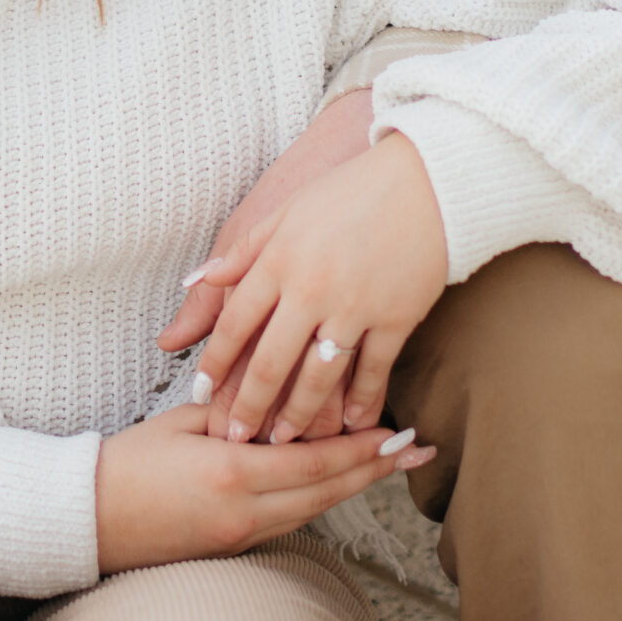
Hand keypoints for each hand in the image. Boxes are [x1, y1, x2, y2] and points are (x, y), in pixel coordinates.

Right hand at [95, 402, 433, 573]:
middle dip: (376, 471)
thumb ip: (233, 409)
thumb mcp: (179, 422)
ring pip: (312, 509)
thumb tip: (278, 398)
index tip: (399, 433)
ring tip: (389, 466)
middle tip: (419, 451)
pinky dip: (316, 498)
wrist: (84, 522)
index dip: (362, 449)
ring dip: (352, 486)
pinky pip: (288, 520)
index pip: (314, 460)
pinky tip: (334, 482)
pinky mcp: (231, 547)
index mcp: (231, 472)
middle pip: (327, 492)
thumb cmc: (124, 462)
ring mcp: (239, 536)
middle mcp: (244, 511)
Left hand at [158, 91, 374, 439]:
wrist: (426, 180)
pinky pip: (373, 370)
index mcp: (279, 259)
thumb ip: (243, 251)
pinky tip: (348, 424)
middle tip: (235, 438)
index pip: (235, 321)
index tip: (200, 393)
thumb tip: (195, 281)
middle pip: (271, 360)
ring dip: (298, 414)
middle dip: (250, 404)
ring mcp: (355, 306)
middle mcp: (311, 288)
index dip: (214, 361)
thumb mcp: (287, 211)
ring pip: (318, 376)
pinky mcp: (397, 318)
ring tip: (283, 440)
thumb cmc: (350, 191)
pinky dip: (360, 401)